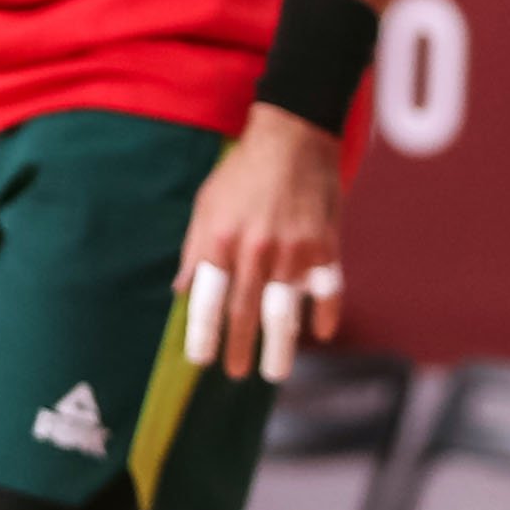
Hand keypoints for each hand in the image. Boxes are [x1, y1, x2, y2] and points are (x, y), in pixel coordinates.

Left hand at [178, 105, 343, 377]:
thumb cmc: (243, 172)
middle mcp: (256, 251)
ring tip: (275, 372)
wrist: (293, 136)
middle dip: (239, 348)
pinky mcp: (326, 247)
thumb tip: (181, 290)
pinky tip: (321, 333)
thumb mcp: (206, 204)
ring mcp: (294, 251)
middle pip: (245, 313)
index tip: (201, 359)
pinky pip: (327, 291)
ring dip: (279, 347)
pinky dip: (325, 315)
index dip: (204, 334)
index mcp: (221, 240)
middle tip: (236, 373)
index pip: (208, 300)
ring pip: (284, 312)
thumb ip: (195, 249)